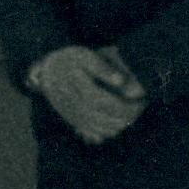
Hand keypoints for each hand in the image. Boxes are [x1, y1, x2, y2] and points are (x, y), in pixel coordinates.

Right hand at [28, 47, 147, 145]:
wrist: (46, 70)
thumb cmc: (69, 60)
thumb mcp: (85, 56)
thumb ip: (103, 68)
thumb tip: (121, 81)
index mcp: (80, 89)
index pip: (109, 104)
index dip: (128, 106)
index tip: (142, 102)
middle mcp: (75, 106)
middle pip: (106, 119)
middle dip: (128, 117)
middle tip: (141, 108)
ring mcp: (73, 116)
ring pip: (100, 129)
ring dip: (120, 125)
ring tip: (133, 115)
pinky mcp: (72, 121)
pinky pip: (92, 132)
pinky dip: (108, 132)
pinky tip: (118, 124)